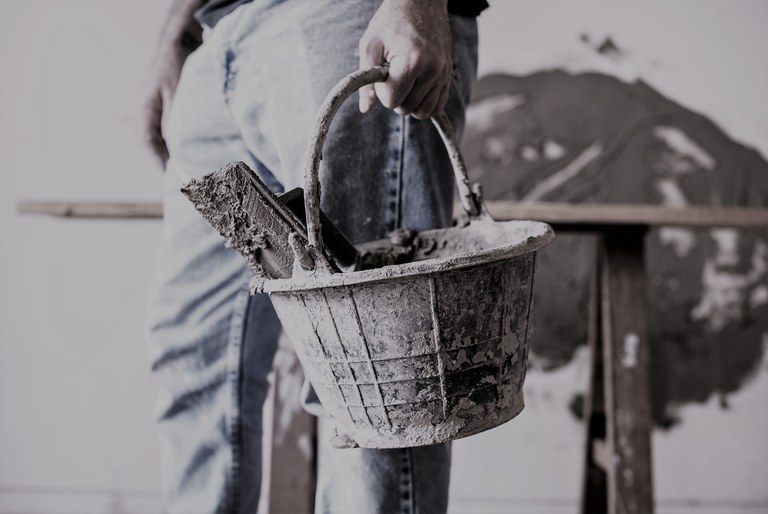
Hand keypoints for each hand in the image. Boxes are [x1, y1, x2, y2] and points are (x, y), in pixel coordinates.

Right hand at [144, 17, 200, 169]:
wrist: (179, 41)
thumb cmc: (176, 65)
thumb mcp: (176, 93)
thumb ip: (175, 118)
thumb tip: (178, 145)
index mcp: (145, 110)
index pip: (147, 142)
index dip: (157, 160)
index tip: (168, 176)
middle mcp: (148, 111)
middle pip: (154, 143)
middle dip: (166, 160)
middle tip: (181, 178)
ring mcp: (157, 109)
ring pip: (163, 137)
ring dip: (173, 152)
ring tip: (188, 169)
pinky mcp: (169, 106)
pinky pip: (171, 129)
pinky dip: (179, 141)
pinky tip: (192, 150)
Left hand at [358, 0, 452, 119]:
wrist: (422, 2)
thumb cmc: (392, 21)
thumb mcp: (371, 44)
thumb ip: (366, 79)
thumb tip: (365, 108)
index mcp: (412, 62)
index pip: (392, 101)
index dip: (382, 91)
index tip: (383, 72)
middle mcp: (432, 70)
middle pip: (406, 108)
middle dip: (395, 97)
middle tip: (392, 75)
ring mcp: (443, 74)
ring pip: (423, 112)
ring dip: (409, 103)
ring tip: (404, 82)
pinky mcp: (449, 76)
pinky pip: (438, 106)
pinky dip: (425, 104)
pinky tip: (416, 90)